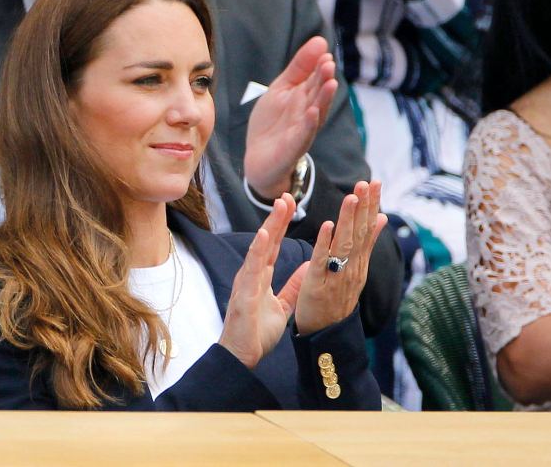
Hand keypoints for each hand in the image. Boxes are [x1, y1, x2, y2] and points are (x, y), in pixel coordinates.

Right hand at [219, 194, 299, 368]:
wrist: (242, 355)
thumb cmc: (257, 333)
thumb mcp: (282, 306)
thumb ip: (293, 286)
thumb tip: (308, 267)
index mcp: (261, 276)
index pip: (273, 245)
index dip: (281, 224)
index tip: (290, 204)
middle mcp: (252, 274)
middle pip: (267, 241)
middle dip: (277, 218)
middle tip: (287, 195)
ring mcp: (246, 282)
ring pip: (259, 248)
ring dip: (270, 226)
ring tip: (280, 206)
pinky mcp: (244, 293)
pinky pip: (252, 269)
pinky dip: (258, 250)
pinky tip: (265, 234)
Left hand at [244, 36, 337, 199]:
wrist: (259, 158)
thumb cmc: (272, 122)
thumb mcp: (281, 89)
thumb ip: (299, 67)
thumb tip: (320, 41)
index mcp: (306, 97)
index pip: (315, 79)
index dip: (319, 67)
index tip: (325, 53)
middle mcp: (308, 112)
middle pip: (318, 94)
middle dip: (323, 79)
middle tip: (329, 64)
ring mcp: (302, 130)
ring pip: (316, 113)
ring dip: (323, 99)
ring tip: (330, 83)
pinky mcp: (293, 147)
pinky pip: (304, 135)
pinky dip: (309, 124)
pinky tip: (312, 112)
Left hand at [294, 181, 386, 335]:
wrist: (327, 335)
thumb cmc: (337, 300)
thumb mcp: (356, 270)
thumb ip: (366, 244)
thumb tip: (380, 218)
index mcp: (360, 263)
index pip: (367, 229)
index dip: (371, 206)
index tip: (375, 182)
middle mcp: (352, 268)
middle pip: (360, 233)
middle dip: (364, 207)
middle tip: (368, 182)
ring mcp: (337, 277)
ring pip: (344, 244)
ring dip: (348, 219)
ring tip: (352, 196)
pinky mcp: (318, 285)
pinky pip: (321, 261)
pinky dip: (325, 243)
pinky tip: (328, 226)